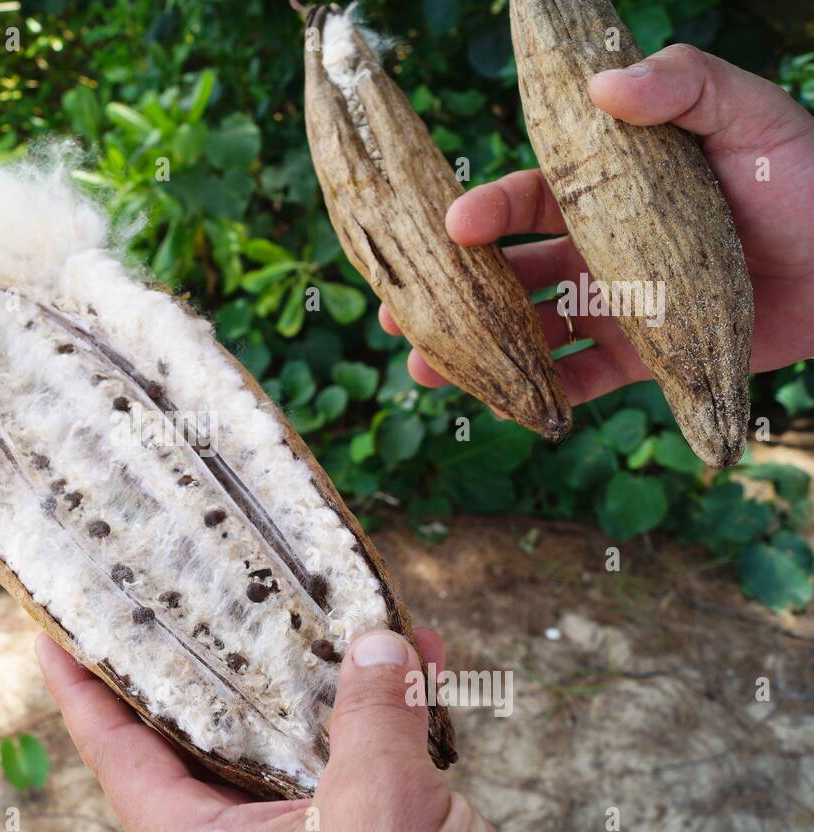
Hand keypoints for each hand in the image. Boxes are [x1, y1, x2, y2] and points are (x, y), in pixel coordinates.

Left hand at [35, 628, 515, 831]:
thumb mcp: (379, 814)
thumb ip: (371, 721)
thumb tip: (377, 644)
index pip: (118, 754)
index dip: (82, 692)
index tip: (51, 635)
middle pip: (204, 727)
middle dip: (214, 653)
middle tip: (190, 586)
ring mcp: (303, 831)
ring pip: (292, 730)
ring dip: (325, 667)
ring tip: (340, 604)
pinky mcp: (362, 830)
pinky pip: (358, 749)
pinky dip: (388, 704)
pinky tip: (421, 657)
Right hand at [379, 44, 813, 405]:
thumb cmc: (810, 175)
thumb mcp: (751, 116)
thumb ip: (684, 86)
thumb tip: (604, 87)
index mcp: (611, 187)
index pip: (529, 198)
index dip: (486, 211)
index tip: (451, 224)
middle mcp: (602, 246)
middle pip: (511, 271)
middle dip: (455, 289)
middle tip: (396, 308)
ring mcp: (621, 304)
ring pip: (533, 330)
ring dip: (480, 348)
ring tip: (426, 369)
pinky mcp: (650, 356)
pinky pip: (588, 380)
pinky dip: (549, 394)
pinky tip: (508, 406)